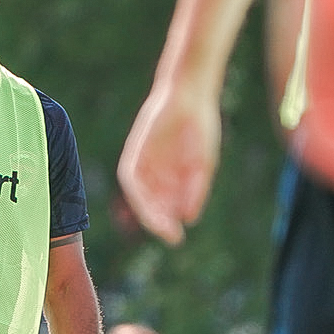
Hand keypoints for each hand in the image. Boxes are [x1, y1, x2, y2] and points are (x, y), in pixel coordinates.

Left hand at [117, 82, 220, 244]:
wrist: (189, 95)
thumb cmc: (200, 127)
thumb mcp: (202, 164)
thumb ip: (195, 190)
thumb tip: (189, 218)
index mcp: (169, 176)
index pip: (164, 207)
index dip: (168, 223)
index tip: (177, 238)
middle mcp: (153, 173)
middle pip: (151, 205)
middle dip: (159, 222)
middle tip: (169, 236)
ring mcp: (142, 163)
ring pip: (140, 196)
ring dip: (149, 212)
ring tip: (159, 226)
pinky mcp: (134, 153)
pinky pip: (132, 179)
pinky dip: (140, 193)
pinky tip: (149, 204)